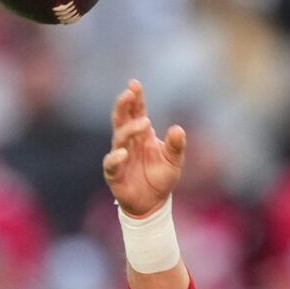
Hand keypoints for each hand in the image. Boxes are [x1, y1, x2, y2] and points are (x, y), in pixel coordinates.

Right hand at [103, 80, 184, 217]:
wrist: (152, 204)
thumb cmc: (161, 178)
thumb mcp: (174, 161)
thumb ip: (176, 145)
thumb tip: (177, 129)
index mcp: (142, 135)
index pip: (137, 111)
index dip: (135, 98)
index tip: (135, 84)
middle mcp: (128, 142)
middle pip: (121, 118)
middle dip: (124, 105)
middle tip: (129, 93)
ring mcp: (119, 156)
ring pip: (118, 137)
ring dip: (129, 129)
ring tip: (144, 123)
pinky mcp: (114, 173)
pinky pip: (111, 163)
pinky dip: (116, 158)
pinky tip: (123, 153)